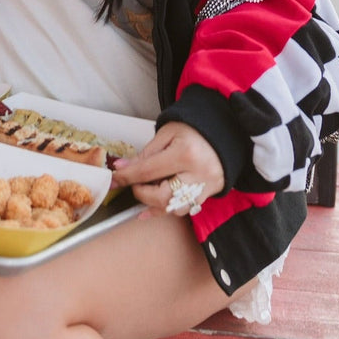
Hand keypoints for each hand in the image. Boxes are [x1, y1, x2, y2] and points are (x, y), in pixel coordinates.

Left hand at [109, 120, 223, 216]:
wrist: (225, 132)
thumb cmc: (195, 129)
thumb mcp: (167, 133)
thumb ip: (145, 154)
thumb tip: (122, 168)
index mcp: (186, 154)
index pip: (148, 171)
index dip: (126, 176)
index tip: (114, 178)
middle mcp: (198, 175)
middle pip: (161, 196)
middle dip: (140, 193)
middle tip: (134, 182)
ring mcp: (206, 187)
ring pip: (173, 208)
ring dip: (153, 203)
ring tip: (146, 188)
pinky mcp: (209, 194)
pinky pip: (184, 210)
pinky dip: (165, 210)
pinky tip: (149, 209)